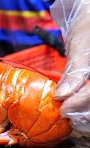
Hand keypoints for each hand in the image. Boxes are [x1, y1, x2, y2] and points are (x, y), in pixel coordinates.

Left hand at [50, 0, 89, 131]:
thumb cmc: (88, 29)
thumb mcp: (81, 48)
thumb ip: (74, 72)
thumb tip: (62, 96)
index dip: (81, 102)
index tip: (63, 109)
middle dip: (84, 111)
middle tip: (65, 114)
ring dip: (86, 113)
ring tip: (70, 115)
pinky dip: (86, 108)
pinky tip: (76, 110)